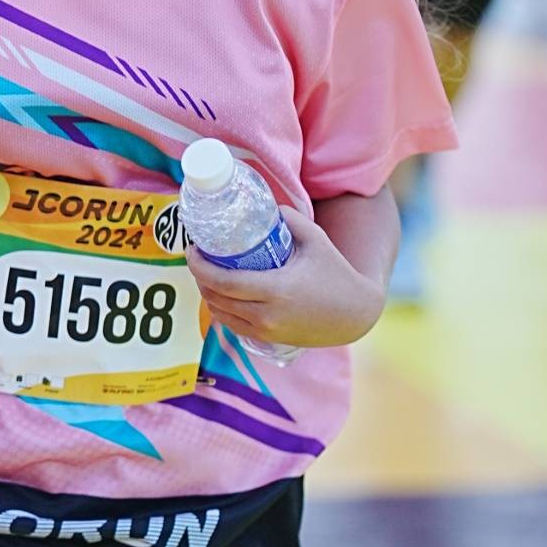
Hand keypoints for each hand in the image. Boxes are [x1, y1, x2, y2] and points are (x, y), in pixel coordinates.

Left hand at [188, 211, 382, 351]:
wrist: (354, 315)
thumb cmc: (335, 273)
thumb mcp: (315, 239)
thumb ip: (289, 218)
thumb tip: (265, 206)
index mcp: (275, 290)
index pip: (223, 281)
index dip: (199, 266)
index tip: (191, 250)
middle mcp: (266, 315)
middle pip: (215, 298)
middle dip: (199, 277)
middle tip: (197, 257)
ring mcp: (266, 331)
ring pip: (220, 315)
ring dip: (208, 295)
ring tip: (207, 274)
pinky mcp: (268, 340)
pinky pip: (233, 325)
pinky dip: (222, 310)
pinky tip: (222, 294)